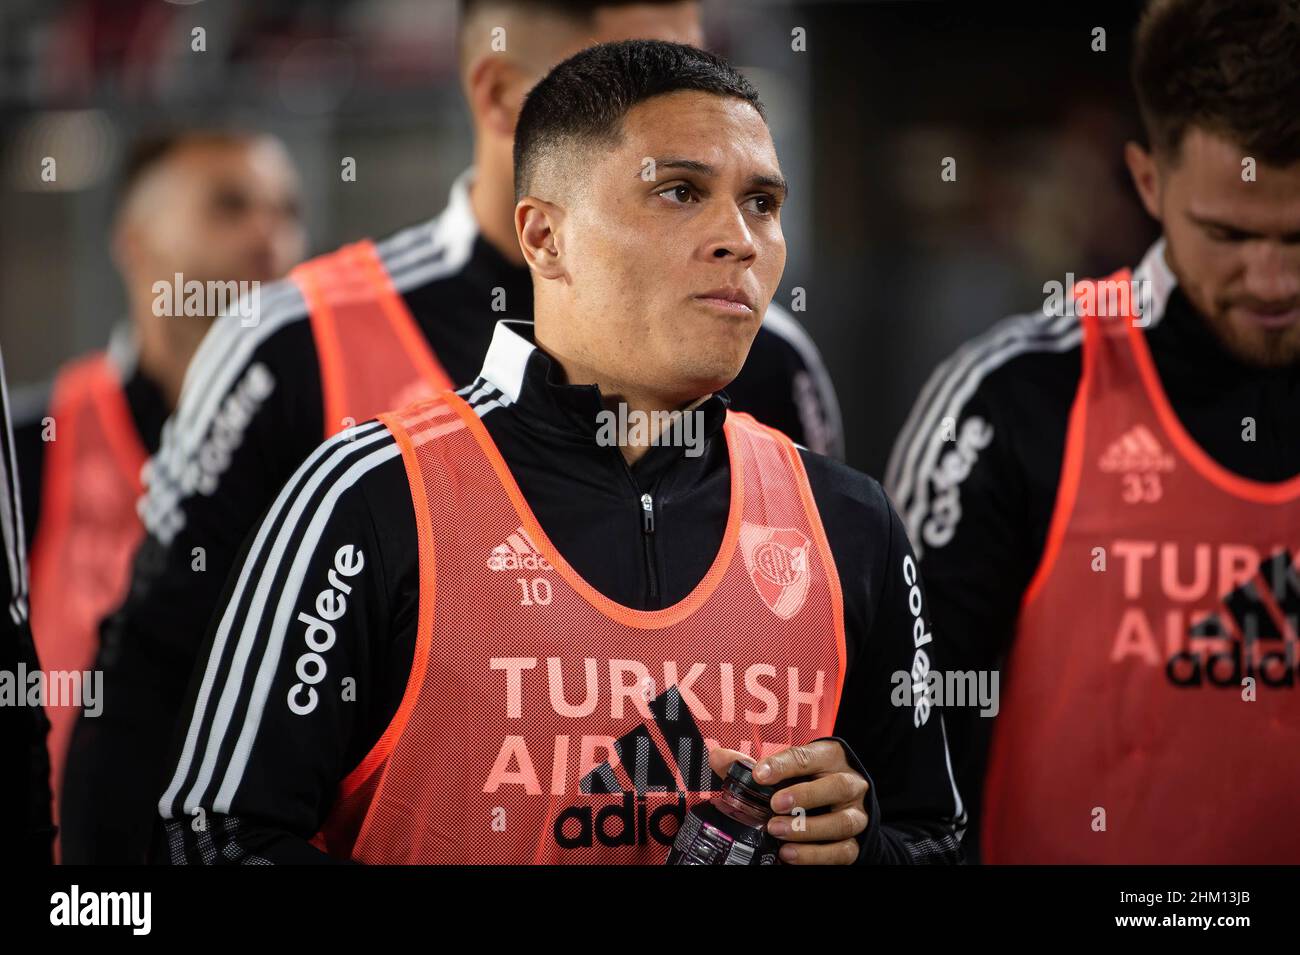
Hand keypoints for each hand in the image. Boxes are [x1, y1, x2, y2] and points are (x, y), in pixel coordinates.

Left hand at [708, 740, 868, 864]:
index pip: (810, 756)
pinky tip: (790, 854)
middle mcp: (850, 783)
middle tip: (774, 805)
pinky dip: (815, 855)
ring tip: (777, 832)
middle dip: (804, 796)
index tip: (759, 774)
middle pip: (836, 787)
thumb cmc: (805, 782)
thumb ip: (750, 765)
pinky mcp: (856, 843)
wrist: (838, 807)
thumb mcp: (783, 770)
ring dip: (808, 829)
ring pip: (842, 822)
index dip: (784, 765)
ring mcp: (856, 815)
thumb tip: (717, 757)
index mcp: (830, 757)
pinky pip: (842, 851)